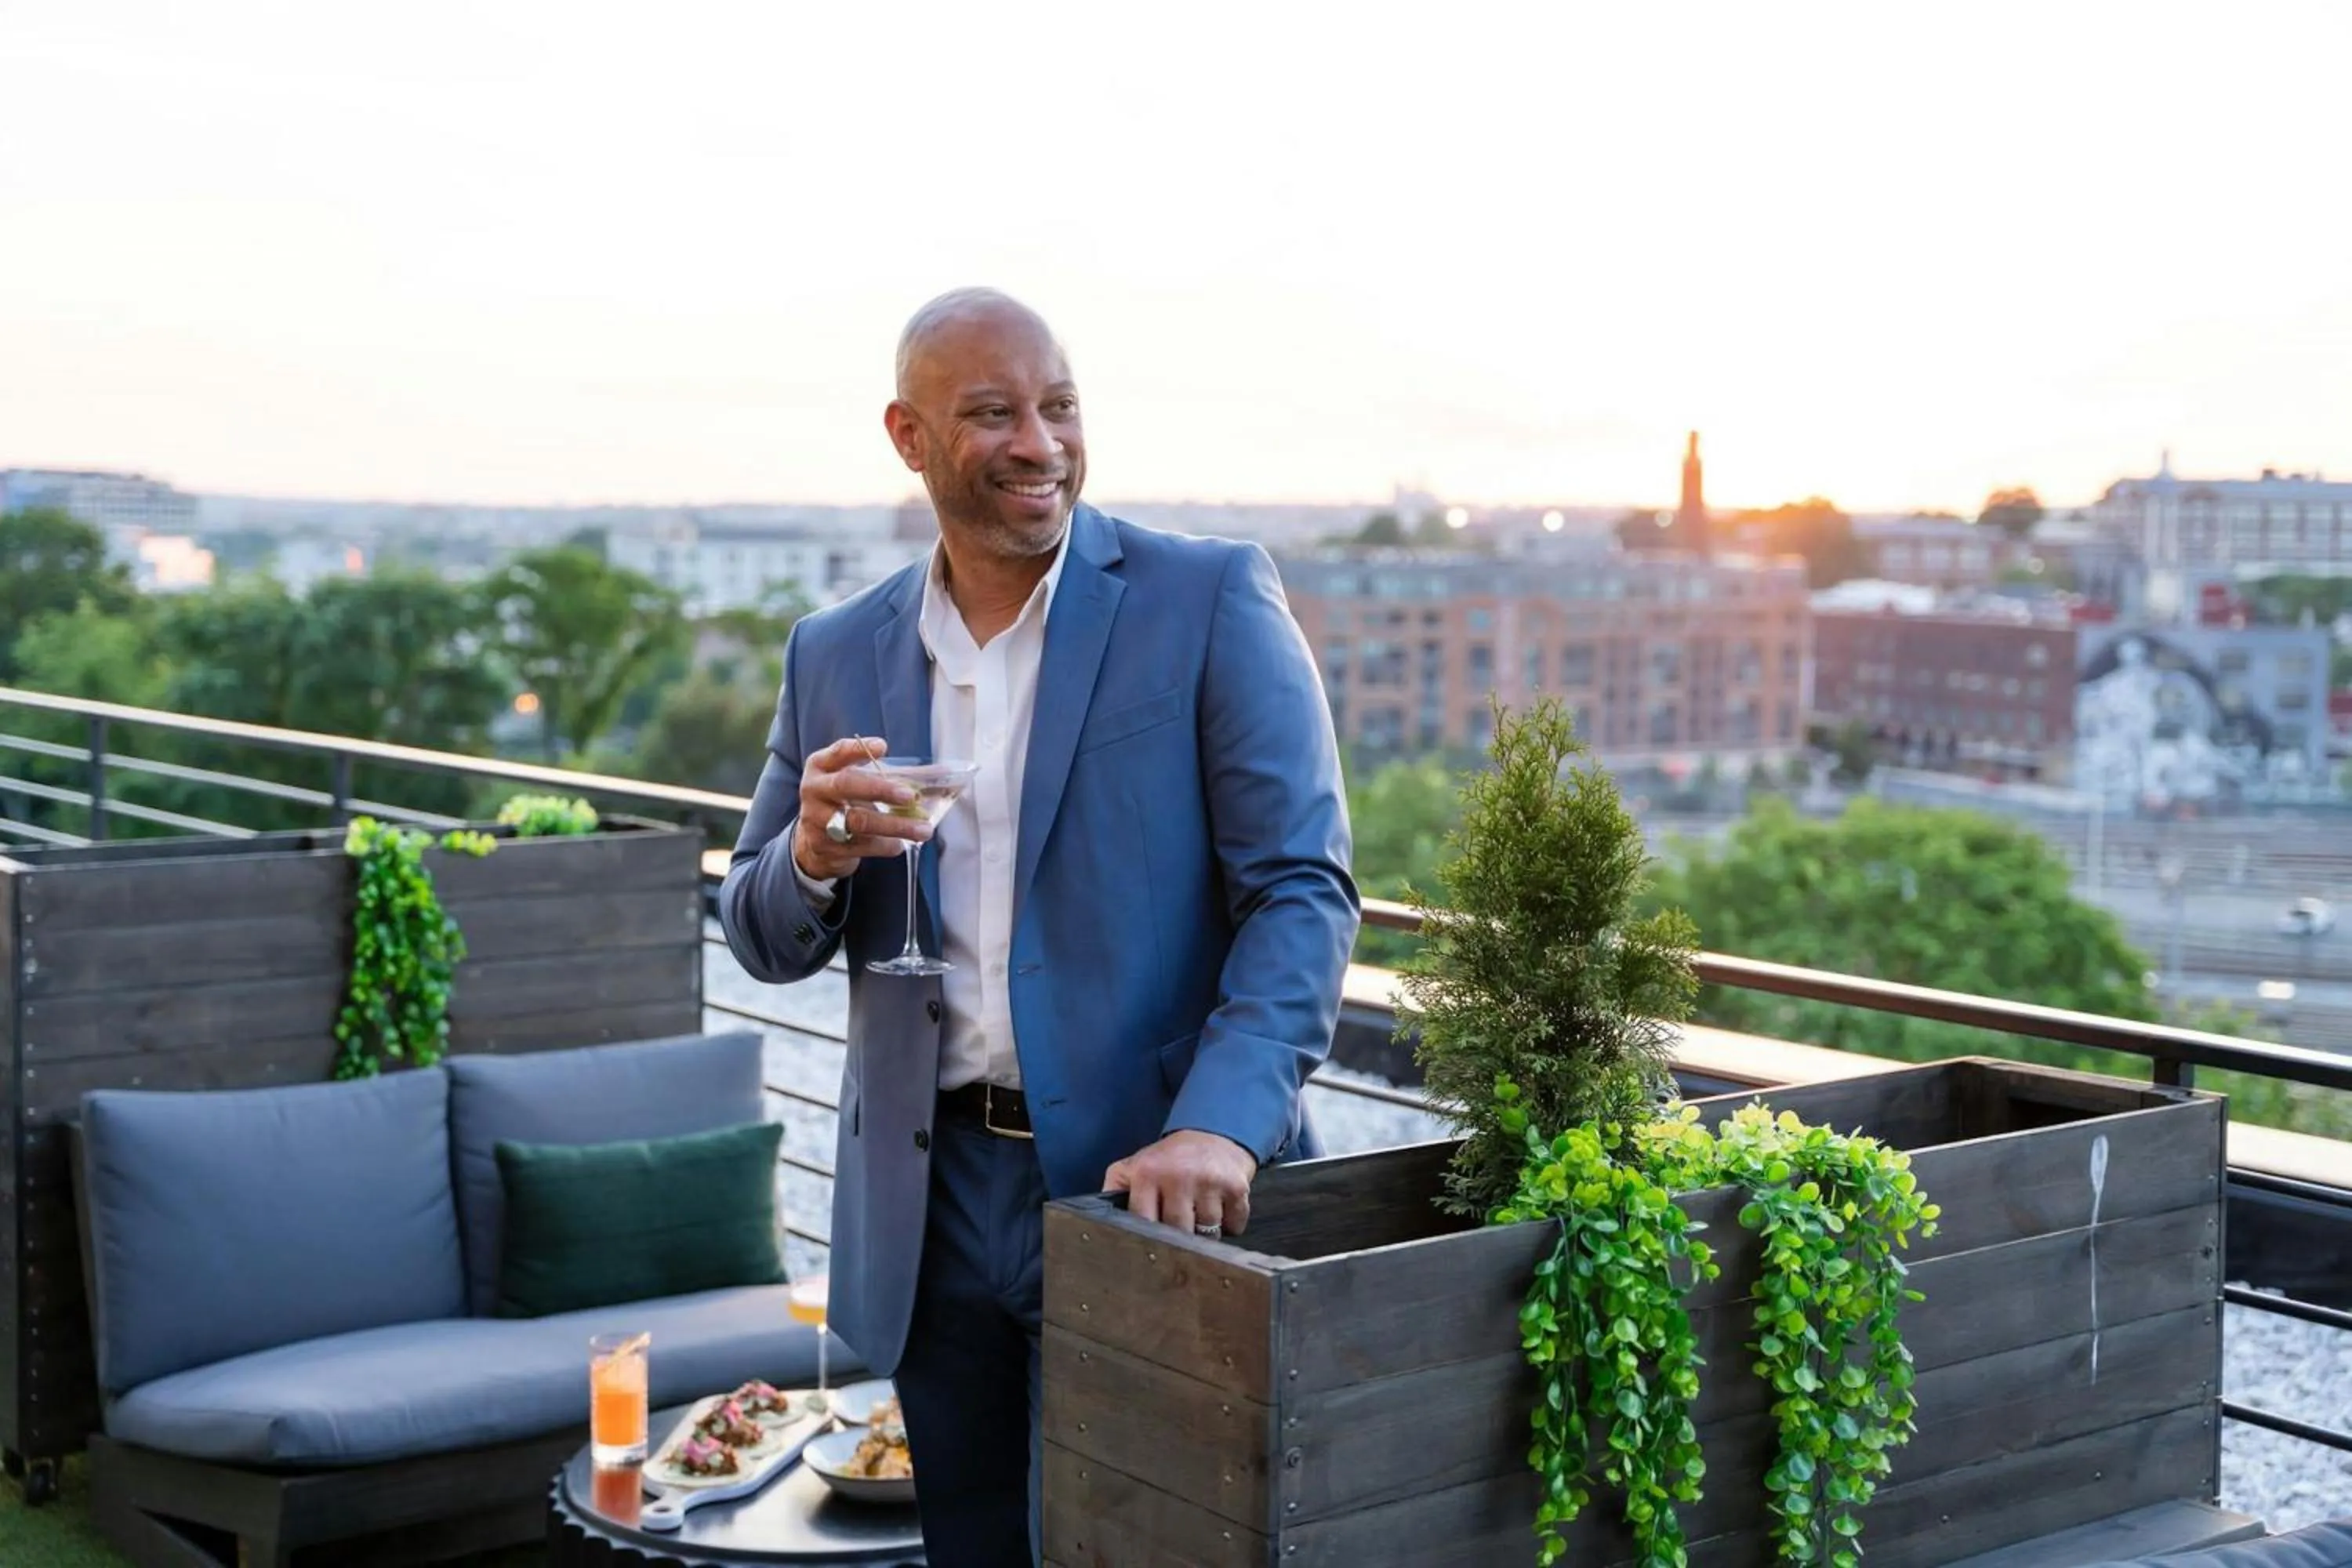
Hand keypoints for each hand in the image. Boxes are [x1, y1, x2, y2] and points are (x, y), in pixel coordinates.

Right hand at [791, 736, 931, 882]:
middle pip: (846, 785)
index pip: (837, 752)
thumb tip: (917, 785)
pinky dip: (886, 845)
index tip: (883, 747)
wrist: (813, 841)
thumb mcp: (847, 781)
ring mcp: (816, 820)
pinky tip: (900, 844)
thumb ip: (872, 775)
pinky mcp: (825, 847)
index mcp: (820, 767)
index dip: (858, 748)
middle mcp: (814, 791)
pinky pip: (862, 846)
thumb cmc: (841, 802)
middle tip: (910, 796)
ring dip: (895, 826)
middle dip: (880, 789)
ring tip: (923, 829)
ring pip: (859, 821)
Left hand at [1103, 1130, 1255, 1237]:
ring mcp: (1209, 1182)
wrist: (1213, 1132)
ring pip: (1208, 1234)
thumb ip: (1114, 1189)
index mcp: (1147, 1174)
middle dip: (1179, 1240)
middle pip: (1177, 1233)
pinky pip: (1235, 1225)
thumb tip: (1096, 1221)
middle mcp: (1178, 1176)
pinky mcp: (1236, 1187)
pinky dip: (1231, 1225)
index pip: (1142, 1222)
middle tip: (1180, 1233)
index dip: (1146, 1240)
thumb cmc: (1170, 1158)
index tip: (1150, 1248)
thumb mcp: (1136, 1165)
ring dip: (1207, 1234)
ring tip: (1200, 1218)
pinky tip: (1222, 1211)